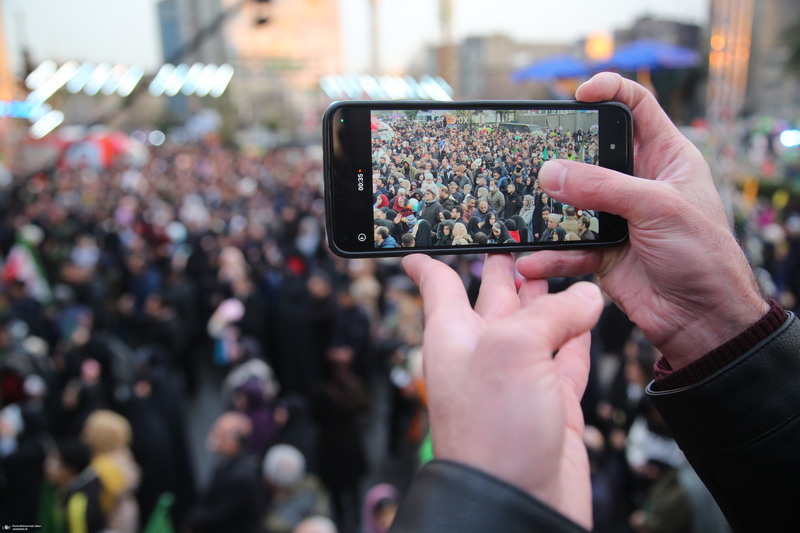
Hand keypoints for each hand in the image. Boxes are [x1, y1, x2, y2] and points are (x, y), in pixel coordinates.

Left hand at [402, 253, 602, 529]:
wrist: (515, 505)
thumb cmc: (492, 434)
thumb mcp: (512, 350)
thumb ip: (550, 314)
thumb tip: (586, 297)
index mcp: (455, 334)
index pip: (437, 283)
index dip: (427, 260)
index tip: (417, 244)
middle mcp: (485, 352)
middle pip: (493, 297)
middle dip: (503, 268)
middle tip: (516, 239)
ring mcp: (519, 378)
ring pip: (536, 323)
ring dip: (546, 296)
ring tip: (559, 265)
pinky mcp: (552, 402)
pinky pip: (567, 355)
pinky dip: (579, 333)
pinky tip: (588, 313)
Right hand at [517, 72, 768, 369]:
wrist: (702, 318)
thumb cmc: (703, 254)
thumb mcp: (658, 208)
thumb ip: (603, 187)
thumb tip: (550, 172)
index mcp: (665, 157)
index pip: (636, 107)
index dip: (609, 92)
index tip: (579, 94)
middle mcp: (638, 182)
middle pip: (592, 153)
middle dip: (563, 154)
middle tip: (534, 155)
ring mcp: (617, 216)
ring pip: (572, 201)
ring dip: (548, 209)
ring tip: (523, 210)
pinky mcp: (601, 250)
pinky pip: (567, 246)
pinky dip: (550, 255)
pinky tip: (532, 260)